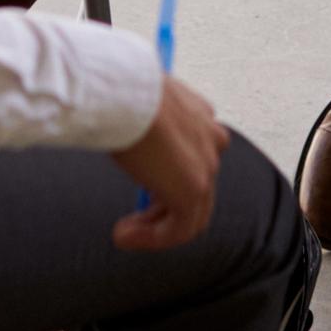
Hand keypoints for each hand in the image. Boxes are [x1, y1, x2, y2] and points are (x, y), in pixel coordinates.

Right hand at [109, 74, 228, 251]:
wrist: (125, 92)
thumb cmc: (121, 90)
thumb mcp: (136, 104)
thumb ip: (141, 121)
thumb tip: (119, 131)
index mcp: (200, 115)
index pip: (194, 156)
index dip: (167, 180)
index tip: (141, 193)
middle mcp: (210, 140)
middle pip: (194, 187)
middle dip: (162, 209)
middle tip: (132, 221)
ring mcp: (206, 166)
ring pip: (189, 214)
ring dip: (154, 230)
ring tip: (123, 234)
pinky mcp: (193, 190)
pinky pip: (177, 230)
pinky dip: (152, 239)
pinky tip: (123, 236)